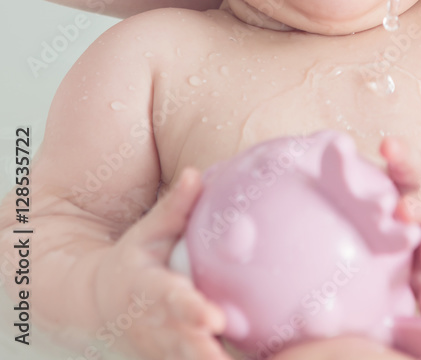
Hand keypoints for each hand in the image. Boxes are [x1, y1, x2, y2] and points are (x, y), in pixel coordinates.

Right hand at [93, 168, 229, 359]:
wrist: (102, 306)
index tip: (214, 318)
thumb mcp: (149, 232)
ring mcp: (162, 348)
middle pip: (182, 341)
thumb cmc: (136, 261)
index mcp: (147, 289)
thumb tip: (195, 174)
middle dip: (202, 350)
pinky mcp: (171, 359)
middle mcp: (154, 324)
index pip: (170, 299)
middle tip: (222, 354)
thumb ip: (174, 207)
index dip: (191, 310)